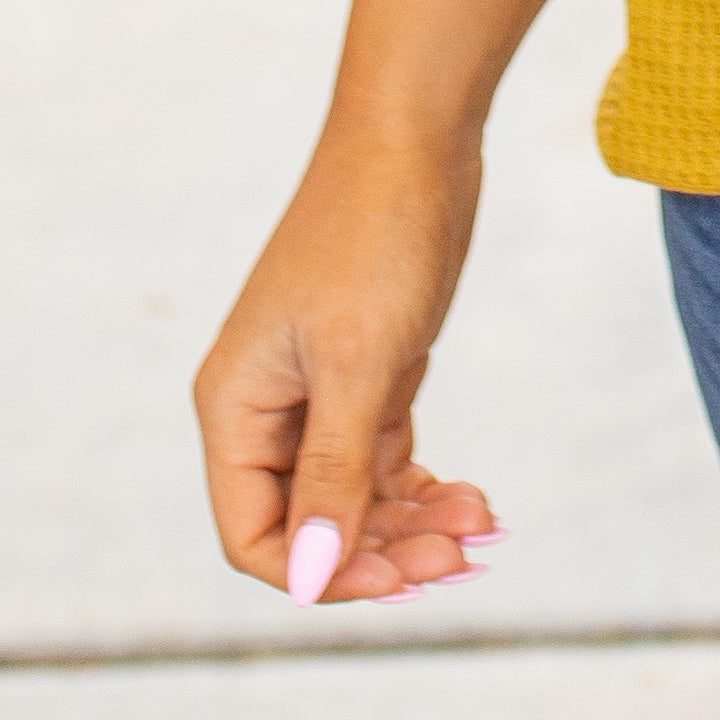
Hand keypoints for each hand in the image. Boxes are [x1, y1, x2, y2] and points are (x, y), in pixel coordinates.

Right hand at [194, 126, 497, 603]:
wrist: (416, 140)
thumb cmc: (374, 237)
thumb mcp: (358, 363)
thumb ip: (335, 473)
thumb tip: (314, 574)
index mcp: (237, 409)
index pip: (254, 536)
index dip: (322, 573)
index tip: (399, 578)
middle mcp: (269, 409)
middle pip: (313, 525)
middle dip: (385, 551)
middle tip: (465, 554)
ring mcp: (319, 393)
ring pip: (356, 498)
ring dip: (415, 524)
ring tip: (483, 522)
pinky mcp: (368, 374)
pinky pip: (384, 461)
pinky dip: (425, 489)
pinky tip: (473, 497)